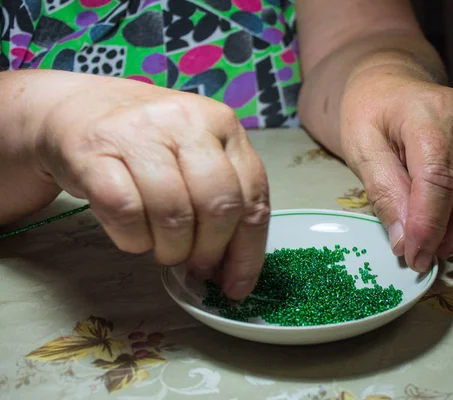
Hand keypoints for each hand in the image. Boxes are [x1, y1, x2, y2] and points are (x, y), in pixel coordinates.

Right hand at [36, 75, 269, 298]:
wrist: (80, 110)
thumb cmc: (149, 143)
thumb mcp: (197, 158)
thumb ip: (222, 201)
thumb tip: (234, 269)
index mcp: (222, 123)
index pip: (253, 196)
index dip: (248, 252)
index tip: (237, 286)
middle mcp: (186, 121)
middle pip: (218, 205)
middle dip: (210, 251)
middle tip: (196, 266)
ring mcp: (139, 132)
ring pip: (173, 212)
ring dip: (171, 249)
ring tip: (163, 249)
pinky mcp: (94, 151)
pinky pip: (126, 212)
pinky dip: (134, 240)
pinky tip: (134, 237)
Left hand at [340, 65, 452, 271]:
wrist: (392, 88)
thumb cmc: (373, 116)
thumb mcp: (361, 149)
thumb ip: (384, 191)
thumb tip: (405, 240)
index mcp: (430, 111)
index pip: (439, 175)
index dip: (428, 224)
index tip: (413, 255)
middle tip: (429, 254)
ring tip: (441, 246)